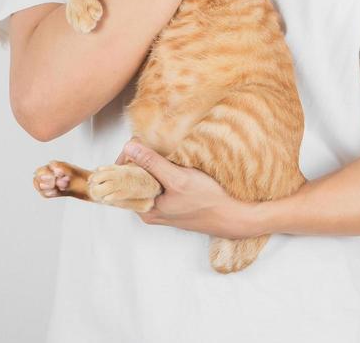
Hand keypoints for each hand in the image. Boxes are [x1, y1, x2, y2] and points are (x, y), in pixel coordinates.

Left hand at [115, 137, 258, 239]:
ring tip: (163, 152)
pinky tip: (174, 162)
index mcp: (145, 209)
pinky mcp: (175, 201)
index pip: (124, 180)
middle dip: (140, 159)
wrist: (235, 216)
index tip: (136, 143)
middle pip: (135, 179)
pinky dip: (164, 169)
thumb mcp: (178, 179)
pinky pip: (162, 182)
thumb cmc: (209, 202)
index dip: (127, 160)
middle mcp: (151, 210)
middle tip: (150, 144)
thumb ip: (153, 164)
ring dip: (153, 163)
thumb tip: (130, 148)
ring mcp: (163, 206)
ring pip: (149, 179)